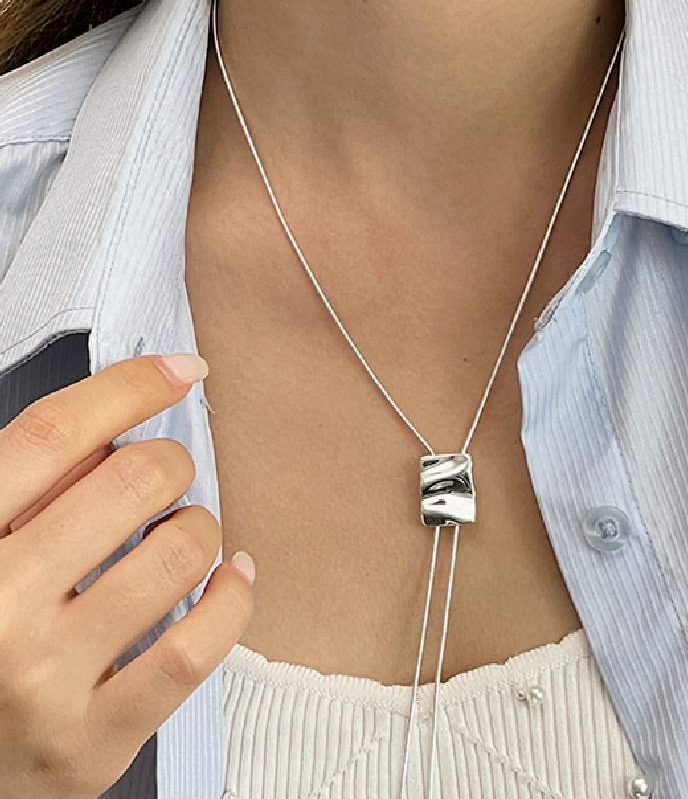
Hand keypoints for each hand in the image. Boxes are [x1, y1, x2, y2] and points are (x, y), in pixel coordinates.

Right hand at [0, 353, 254, 797]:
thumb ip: (31, 485)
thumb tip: (123, 419)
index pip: (56, 433)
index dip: (131, 386)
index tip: (179, 370)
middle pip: (133, 480)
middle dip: (171, 462)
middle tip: (167, 474)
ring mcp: (44, 680)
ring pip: (180, 553)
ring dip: (201, 527)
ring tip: (184, 533)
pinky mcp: (93, 741)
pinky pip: (197, 648)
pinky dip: (234, 599)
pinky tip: (231, 579)